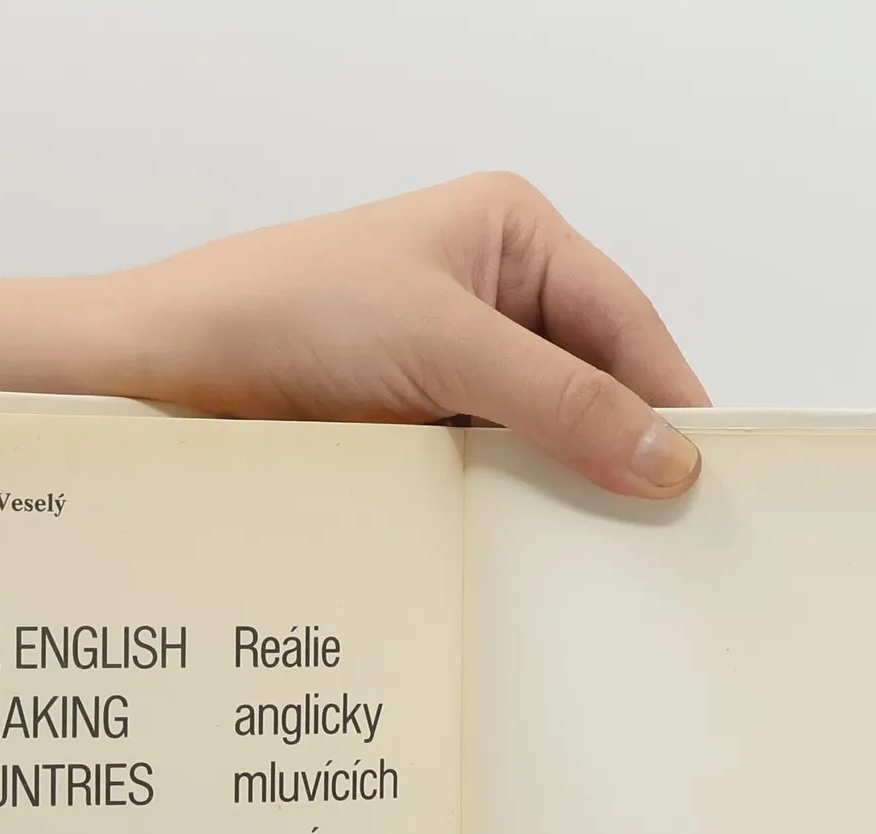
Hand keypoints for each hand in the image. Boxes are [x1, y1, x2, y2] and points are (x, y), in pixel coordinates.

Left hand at [100, 172, 711, 497]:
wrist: (165, 372)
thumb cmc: (283, 313)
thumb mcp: (445, 347)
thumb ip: (564, 402)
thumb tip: (667, 455)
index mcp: (512, 236)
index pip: (626, 323)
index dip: (671, 398)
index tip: (710, 475)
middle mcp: (491, 295)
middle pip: (595, 383)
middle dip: (623, 450)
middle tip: (666, 532)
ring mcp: (455, 366)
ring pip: (546, 435)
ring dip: (564, 490)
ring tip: (603, 554)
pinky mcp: (420, 428)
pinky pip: (495, 472)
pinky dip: (514, 510)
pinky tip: (531, 551)